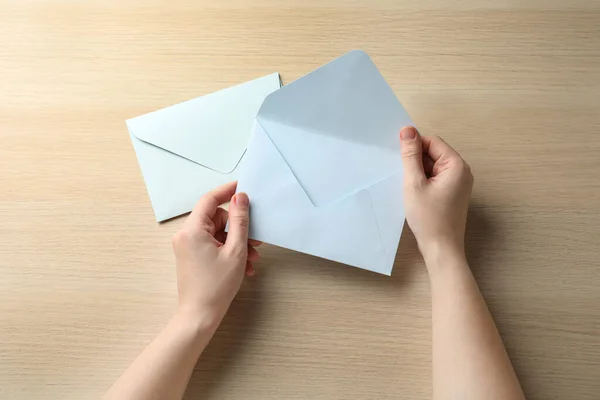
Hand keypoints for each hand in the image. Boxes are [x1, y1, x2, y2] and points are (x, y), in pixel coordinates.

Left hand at [171, 182, 259, 324]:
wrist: (200, 316)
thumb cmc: (216, 286)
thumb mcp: (235, 250)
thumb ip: (240, 221)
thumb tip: (241, 198)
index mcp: (192, 230)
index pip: (210, 199)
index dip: (228, 191)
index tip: (244, 187)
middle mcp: (185, 235)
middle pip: (216, 218)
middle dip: (238, 228)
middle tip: (256, 240)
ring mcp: (187, 246)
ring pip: (217, 233)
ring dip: (237, 243)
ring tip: (252, 258)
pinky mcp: (192, 256)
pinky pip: (213, 245)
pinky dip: (228, 251)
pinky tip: (244, 265)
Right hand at [399, 126, 473, 263]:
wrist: (441, 249)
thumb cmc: (428, 218)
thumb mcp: (414, 183)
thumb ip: (410, 155)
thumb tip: (407, 130)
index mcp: (456, 165)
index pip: (432, 141)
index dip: (414, 147)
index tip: (399, 160)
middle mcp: (462, 171)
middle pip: (434, 153)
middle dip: (416, 160)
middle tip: (404, 177)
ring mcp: (459, 183)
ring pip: (433, 166)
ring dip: (419, 172)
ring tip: (410, 188)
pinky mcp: (453, 193)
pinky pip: (436, 178)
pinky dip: (424, 182)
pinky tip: (415, 194)